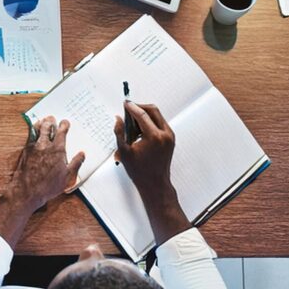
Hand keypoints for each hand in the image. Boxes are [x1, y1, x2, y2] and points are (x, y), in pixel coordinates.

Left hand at [0, 116, 85, 246]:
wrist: (28, 190)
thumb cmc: (48, 186)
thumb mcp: (67, 177)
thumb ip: (76, 163)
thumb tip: (82, 154)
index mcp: (57, 150)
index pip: (61, 133)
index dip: (64, 125)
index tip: (65, 122)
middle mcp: (45, 145)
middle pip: (48, 127)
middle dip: (51, 121)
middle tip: (52, 118)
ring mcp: (34, 147)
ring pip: (37, 129)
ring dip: (41, 123)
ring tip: (43, 120)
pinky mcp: (25, 150)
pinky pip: (29, 136)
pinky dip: (32, 130)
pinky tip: (33, 131)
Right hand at [114, 101, 189, 245]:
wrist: (155, 184)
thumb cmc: (140, 171)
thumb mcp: (124, 152)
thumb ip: (119, 133)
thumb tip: (118, 119)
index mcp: (154, 137)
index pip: (142, 115)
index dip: (132, 107)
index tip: (125, 103)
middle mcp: (165, 134)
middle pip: (153, 110)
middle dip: (140, 107)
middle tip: (129, 108)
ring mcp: (170, 136)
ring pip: (157, 115)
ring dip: (145, 114)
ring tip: (132, 121)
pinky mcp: (171, 139)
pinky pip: (160, 123)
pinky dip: (150, 121)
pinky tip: (140, 129)